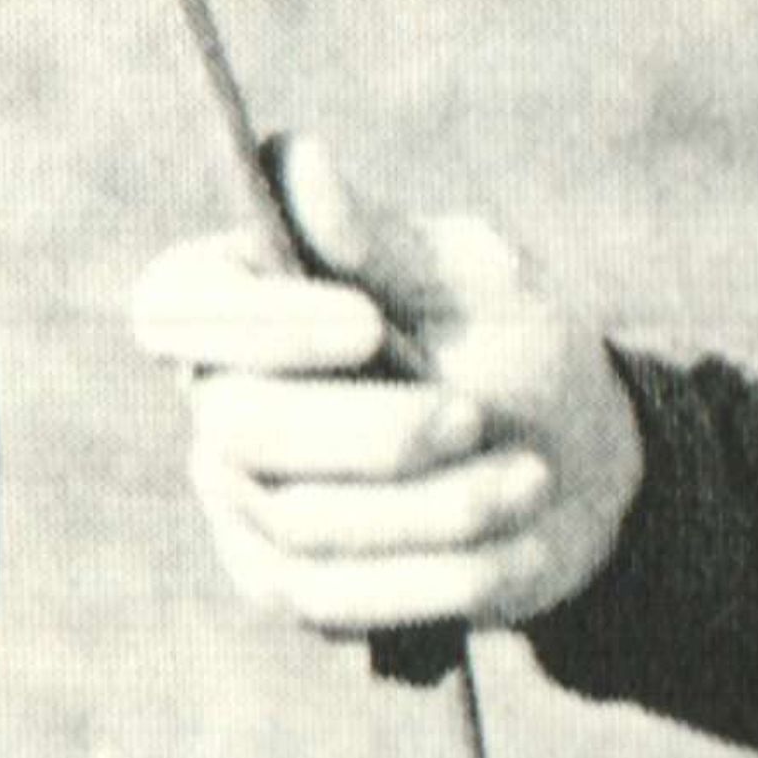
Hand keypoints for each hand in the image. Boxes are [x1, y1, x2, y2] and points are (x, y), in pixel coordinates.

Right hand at [124, 137, 648, 637]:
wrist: (581, 475)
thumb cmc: (517, 347)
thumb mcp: (475, 281)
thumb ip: (384, 239)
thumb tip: (298, 160)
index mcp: (247, 297)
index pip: (176, 302)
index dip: (250, 321)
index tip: (368, 324)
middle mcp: (220, 397)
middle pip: (240, 426)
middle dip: (373, 433)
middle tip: (476, 415)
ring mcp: (243, 498)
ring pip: (301, 519)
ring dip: (435, 505)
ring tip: (530, 478)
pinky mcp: (286, 583)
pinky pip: (336, 597)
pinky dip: (438, 575)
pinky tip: (513, 545)